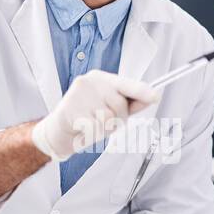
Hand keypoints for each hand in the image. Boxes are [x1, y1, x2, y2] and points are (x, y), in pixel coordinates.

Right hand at [31, 70, 159, 161]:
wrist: (58, 131)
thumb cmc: (87, 117)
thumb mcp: (110, 109)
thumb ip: (130, 103)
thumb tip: (153, 96)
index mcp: (102, 78)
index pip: (126, 84)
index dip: (142, 91)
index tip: (156, 96)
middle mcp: (91, 81)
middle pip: (120, 105)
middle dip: (116, 119)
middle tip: (100, 122)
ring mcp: (79, 94)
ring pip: (108, 118)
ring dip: (103, 128)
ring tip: (91, 125)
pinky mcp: (70, 108)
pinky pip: (95, 128)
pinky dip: (92, 134)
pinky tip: (82, 130)